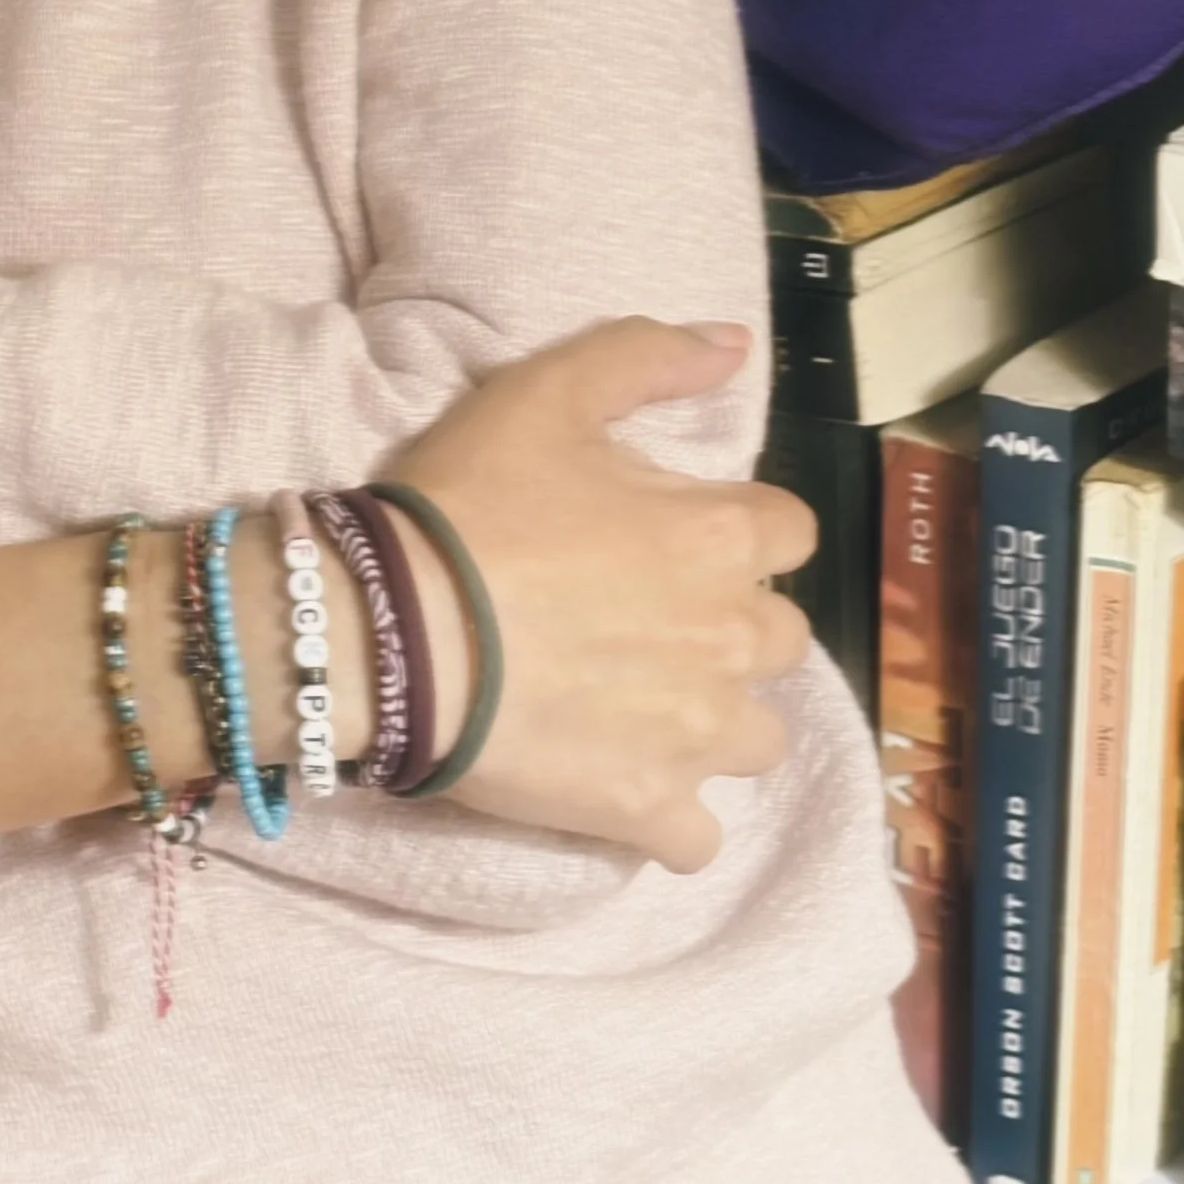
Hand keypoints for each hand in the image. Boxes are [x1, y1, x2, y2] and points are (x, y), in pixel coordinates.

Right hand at [383, 316, 813, 871]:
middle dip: (729, 629)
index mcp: (720, 536)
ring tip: (637, 708)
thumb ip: (650, 357)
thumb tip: (735, 347)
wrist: (394, 628)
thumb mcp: (548, 391)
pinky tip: (621, 784)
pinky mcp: (648, 811)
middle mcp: (732, 640)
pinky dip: (670, 818)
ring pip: (755, 741)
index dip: (733, 528)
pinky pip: (697, 837)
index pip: (789, 530)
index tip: (670, 535)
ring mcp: (696, 736)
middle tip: (644, 620)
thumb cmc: (472, 502)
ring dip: (712, 724)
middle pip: (782, 641)